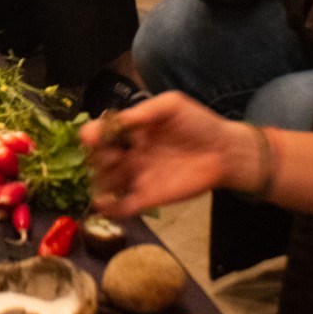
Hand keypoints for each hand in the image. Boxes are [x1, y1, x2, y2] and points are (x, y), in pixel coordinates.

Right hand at [81, 91, 252, 215]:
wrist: (224, 152)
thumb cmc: (198, 123)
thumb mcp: (172, 105)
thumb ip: (146, 110)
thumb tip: (122, 118)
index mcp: (132, 130)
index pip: (103, 132)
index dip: (93, 134)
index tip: (88, 137)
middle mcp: (130, 153)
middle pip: (101, 158)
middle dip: (96, 158)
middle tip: (108, 157)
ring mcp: (138, 176)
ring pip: (108, 182)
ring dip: (99, 182)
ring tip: (105, 180)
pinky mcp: (150, 197)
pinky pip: (125, 205)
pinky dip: (111, 208)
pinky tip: (102, 206)